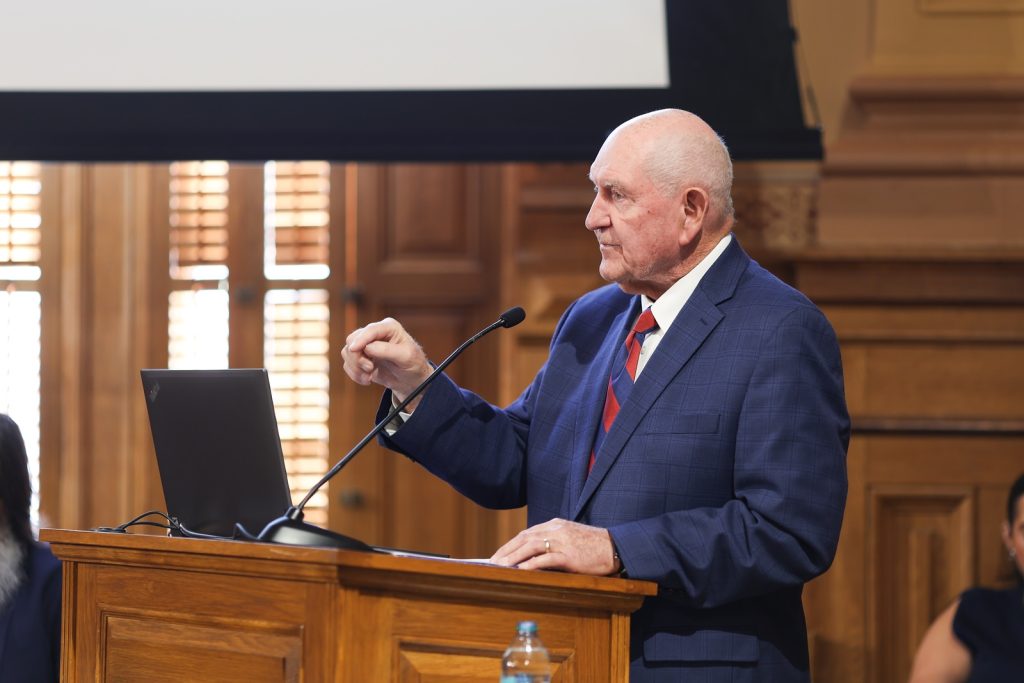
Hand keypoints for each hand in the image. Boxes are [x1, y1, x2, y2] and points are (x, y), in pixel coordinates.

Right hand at [341, 318, 431, 408]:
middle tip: (370, 369)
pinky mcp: (360, 357)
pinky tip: (367, 379)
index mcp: (389, 327)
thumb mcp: (405, 357)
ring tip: (370, 377)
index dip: (361, 339)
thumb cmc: (413, 364)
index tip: (354, 349)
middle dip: (358, 358)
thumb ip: (387, 350)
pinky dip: (355, 374)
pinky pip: (347, 364)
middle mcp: (375, 333)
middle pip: (353, 340)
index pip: (370, 330)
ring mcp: (366, 344)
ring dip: (356, 368)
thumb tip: (367, 348)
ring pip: (347, 352)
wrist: (411, 380)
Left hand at [489, 518, 621, 575]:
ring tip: (500, 566)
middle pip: (524, 538)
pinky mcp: (569, 555)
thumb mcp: (570, 538)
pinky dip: (530, 564)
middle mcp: (556, 530)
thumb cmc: (593, 546)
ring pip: (531, 546)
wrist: (616, 547)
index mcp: (555, 525)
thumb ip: (552, 543)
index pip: (526, 533)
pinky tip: (520, 571)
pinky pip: (545, 559)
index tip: (497, 555)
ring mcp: (562, 541)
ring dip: (513, 557)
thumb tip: (531, 557)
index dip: (509, 545)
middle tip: (492, 562)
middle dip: (506, 551)